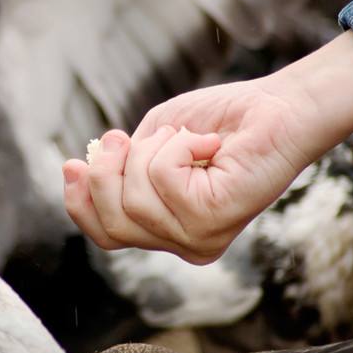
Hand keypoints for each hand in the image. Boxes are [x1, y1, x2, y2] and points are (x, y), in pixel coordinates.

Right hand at [62, 31, 352, 262]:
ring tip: (184, 136)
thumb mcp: (152, 141)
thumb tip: (75, 171)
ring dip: (150, 150)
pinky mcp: (212, 221)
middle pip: (111, 222)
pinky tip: (207, 142)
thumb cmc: (221, 121)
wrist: (280, 109)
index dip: (80, 203)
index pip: (106, 236)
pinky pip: (162, 178)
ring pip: (133, 198)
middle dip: (106, 172)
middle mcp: (183, 243)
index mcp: (167, 229)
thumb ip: (119, 165)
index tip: (73, 164)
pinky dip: (177, 145)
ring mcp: (198, 238)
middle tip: (124, 138)